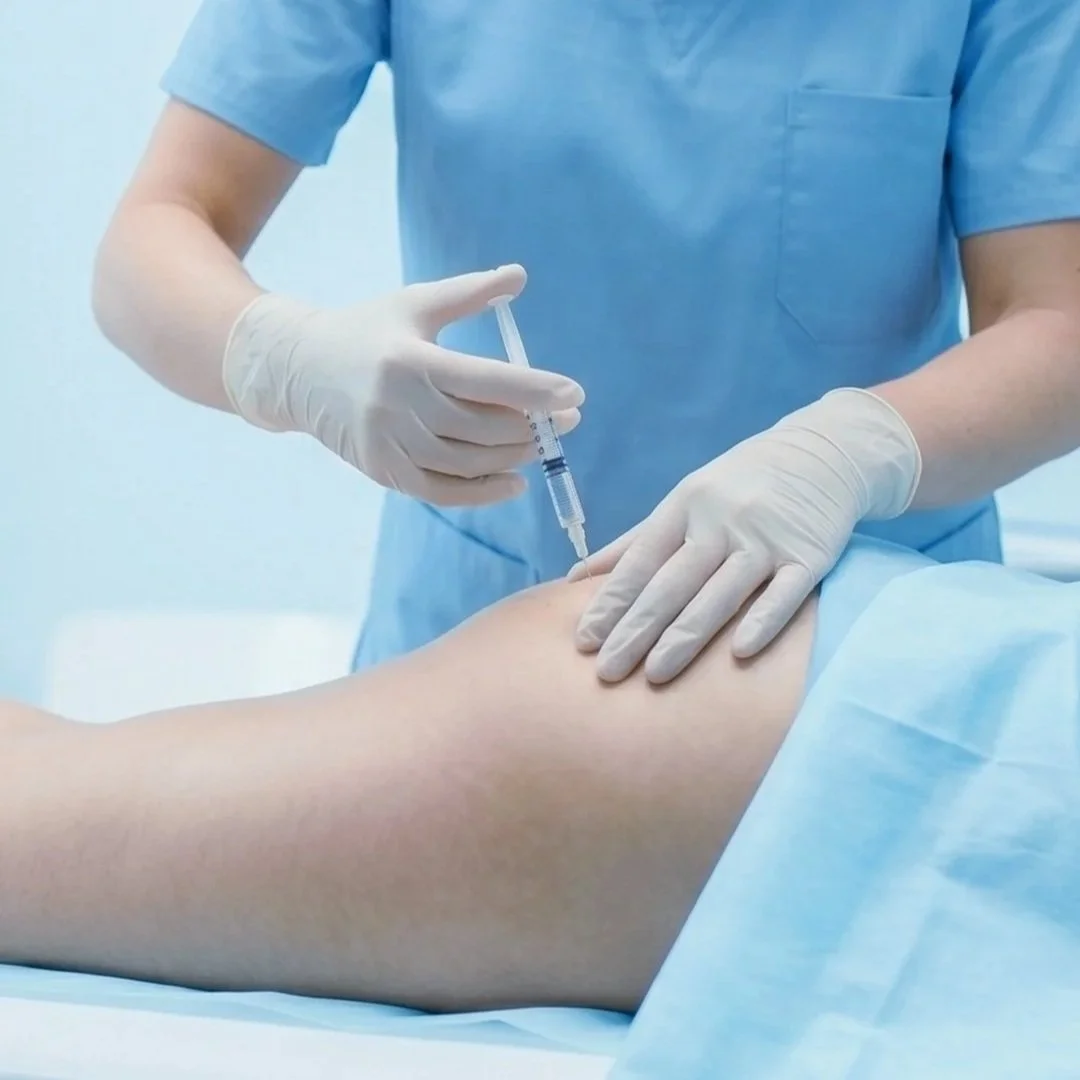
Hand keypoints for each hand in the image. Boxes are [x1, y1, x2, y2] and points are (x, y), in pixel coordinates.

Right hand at [222, 264, 584, 505]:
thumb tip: (520, 275)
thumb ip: (469, 293)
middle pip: (482, 427)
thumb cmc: (367, 331)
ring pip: (466, 461)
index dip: (535, 391)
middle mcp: (398, 404)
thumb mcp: (414, 303)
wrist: (297, 370)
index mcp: (410, 358)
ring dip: (513, 457)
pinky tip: (513, 482)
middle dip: (533, 426)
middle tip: (565, 420)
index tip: (575, 395)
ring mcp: (388, 442)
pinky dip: (481, 492)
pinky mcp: (382, 470)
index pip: (486, 381)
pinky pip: (441, 490)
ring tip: (541, 443)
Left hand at [570, 390, 920, 682]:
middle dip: (636, 629)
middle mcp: (720, 522)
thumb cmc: (739, 485)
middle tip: (606, 671)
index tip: (584, 640)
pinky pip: (784, 593)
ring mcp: (766, 538)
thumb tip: (578, 577)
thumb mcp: (685, 500)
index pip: (640, 561)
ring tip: (655, 674)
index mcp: (684, 507)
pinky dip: (763, 620)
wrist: (824, 451)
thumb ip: (635, 541)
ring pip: (720, 593)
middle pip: (672, 583)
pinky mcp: (809, 555)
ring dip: (686, 635)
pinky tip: (739, 653)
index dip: (611, 602)